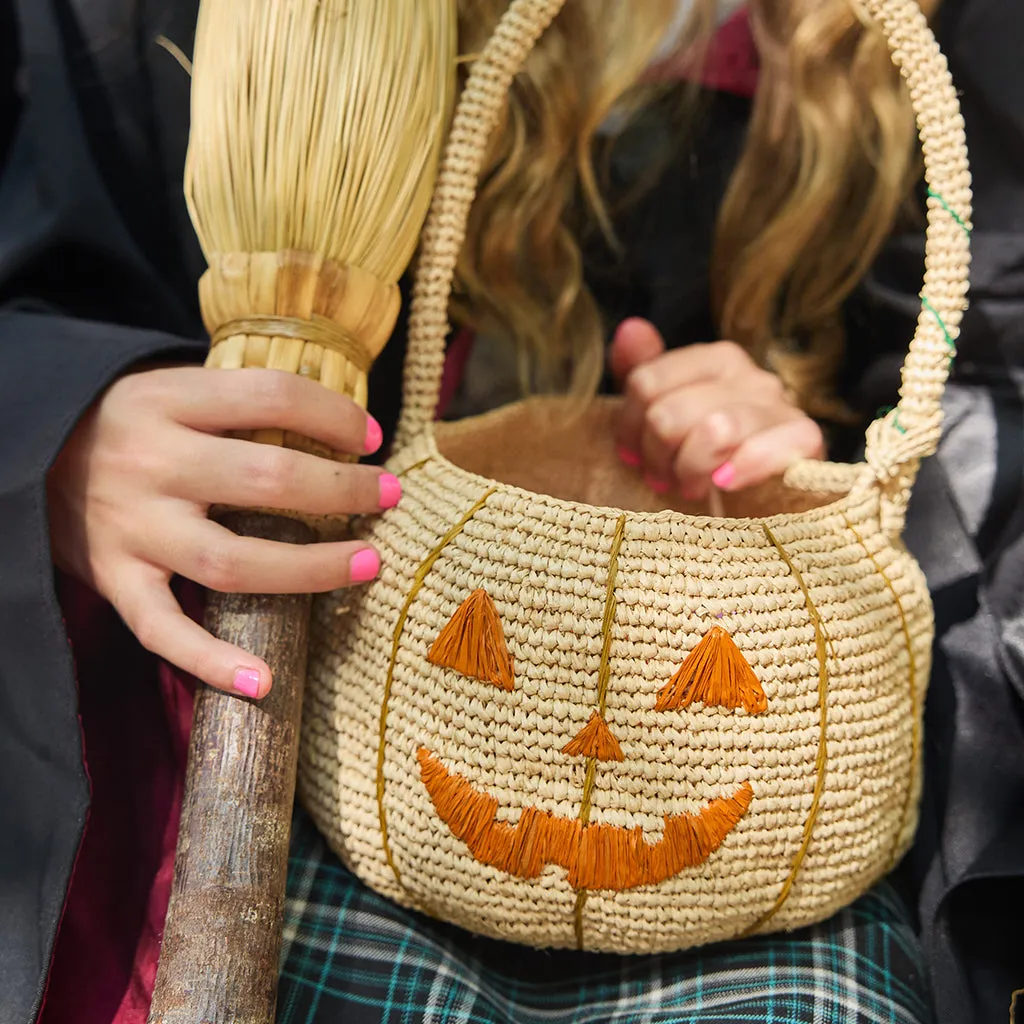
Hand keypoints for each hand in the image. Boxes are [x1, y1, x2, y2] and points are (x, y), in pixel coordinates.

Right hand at [47, 367, 399, 698]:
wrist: (28, 455)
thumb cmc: (127, 424)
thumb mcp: (172, 390)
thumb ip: (238, 405)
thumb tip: (342, 427)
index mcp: (167, 401)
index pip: (267, 397)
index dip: (330, 415)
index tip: (371, 438)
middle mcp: (149, 464)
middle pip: (265, 480)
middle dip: (342, 491)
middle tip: (388, 497)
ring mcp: (131, 529)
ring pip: (231, 561)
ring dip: (310, 568)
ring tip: (368, 566)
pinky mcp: (114, 580)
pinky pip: (161, 631)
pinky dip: (210, 661)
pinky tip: (263, 682)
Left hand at [610, 318, 823, 497]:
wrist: (772, 496)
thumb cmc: (713, 455)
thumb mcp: (670, 414)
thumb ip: (645, 371)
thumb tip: (630, 328)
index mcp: (716, 360)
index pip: (645, 383)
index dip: (628, 428)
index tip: (633, 455)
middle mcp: (750, 376)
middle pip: (669, 413)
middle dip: (656, 456)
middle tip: (662, 477)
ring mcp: (780, 407)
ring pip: (712, 430)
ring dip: (689, 470)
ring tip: (690, 486)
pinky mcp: (804, 440)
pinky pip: (762, 450)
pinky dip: (738, 470)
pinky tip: (724, 482)